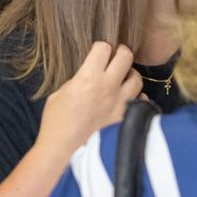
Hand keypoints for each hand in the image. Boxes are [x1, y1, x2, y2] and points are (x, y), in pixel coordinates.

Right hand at [37, 42, 141, 160]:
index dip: (100, 47)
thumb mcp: (60, 94)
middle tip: (116, 57)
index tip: (97, 52)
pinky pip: (141, 101)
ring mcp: (121, 103)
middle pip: (126, 56)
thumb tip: (88, 77)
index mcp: (89, 77)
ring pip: (137, 78)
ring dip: (130, 75)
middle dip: (121, 53)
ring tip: (122, 79)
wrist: (63, 149)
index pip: (103, 48)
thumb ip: (77, 81)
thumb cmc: (55, 122)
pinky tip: (128, 100)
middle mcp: (109, 86)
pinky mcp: (126, 117)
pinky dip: (137, 98)